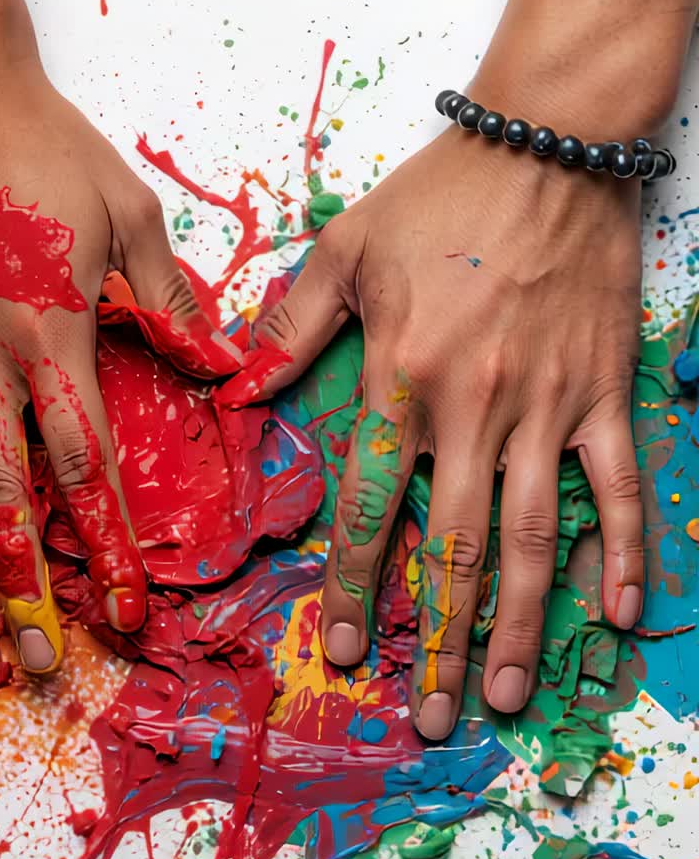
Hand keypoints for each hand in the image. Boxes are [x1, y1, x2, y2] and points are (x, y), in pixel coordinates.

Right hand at [0, 63, 204, 671]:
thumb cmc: (43, 151)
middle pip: (0, 492)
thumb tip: (222, 369)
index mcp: (48, 330)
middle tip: (39, 661)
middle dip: (21, 585)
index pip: (79, 457)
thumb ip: (169, 301)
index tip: (123, 604)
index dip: (102, 537)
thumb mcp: (125, 215)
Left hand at [255, 125, 643, 738]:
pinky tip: (615, 615)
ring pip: (532, 537)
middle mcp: (474, 408)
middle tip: (434, 714)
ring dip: (520, 624)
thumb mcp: (345, 248)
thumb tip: (237, 391)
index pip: (373, 507)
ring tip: (507, 693)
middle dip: (440, 639)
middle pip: (454, 547)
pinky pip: (618, 487)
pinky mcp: (604, 396)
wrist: (549, 144)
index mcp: (403, 378)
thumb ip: (289, 326)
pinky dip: (621, 551)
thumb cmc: (443, 195)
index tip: (346, 651)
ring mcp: (548, 407)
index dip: (357, 587)